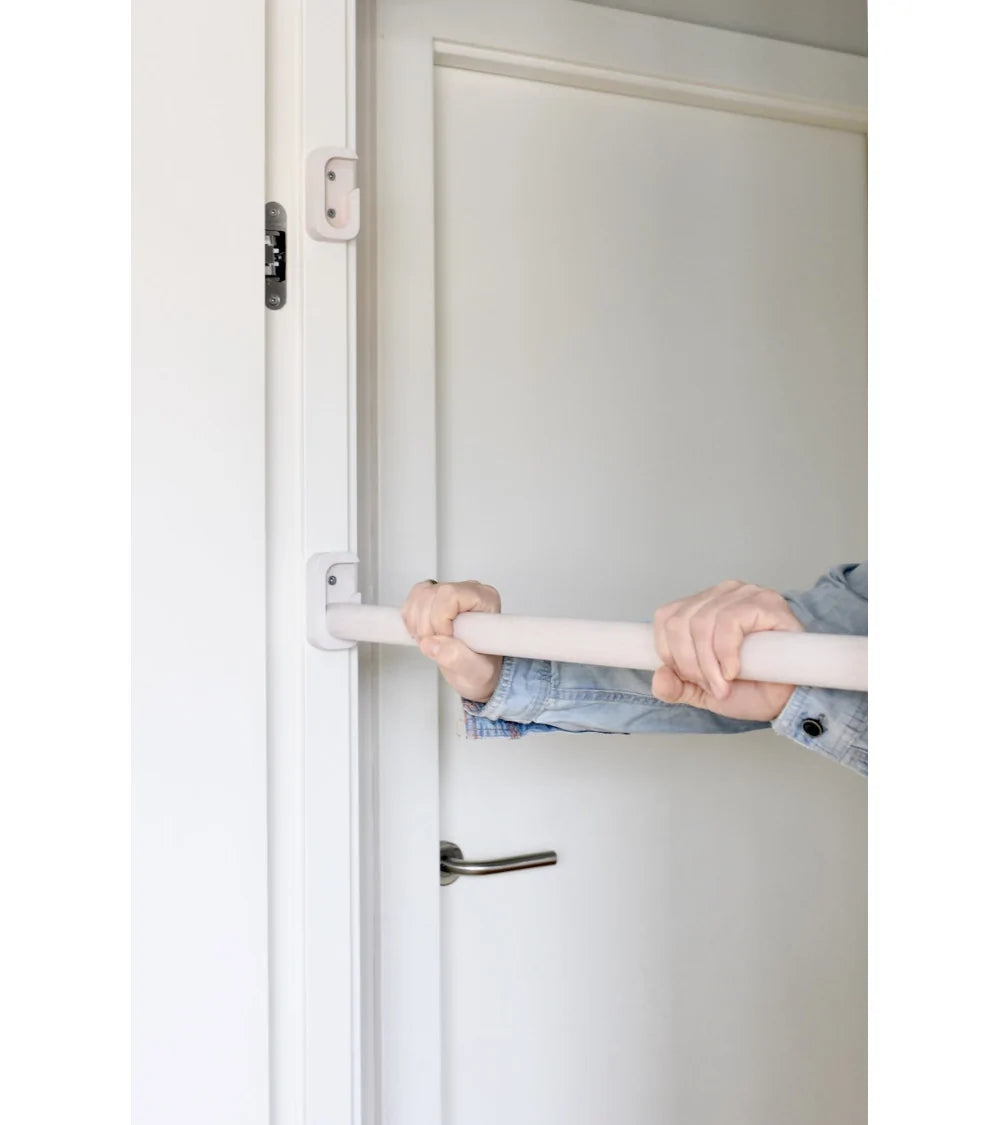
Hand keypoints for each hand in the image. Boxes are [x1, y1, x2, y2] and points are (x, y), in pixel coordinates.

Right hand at [401, 580, 503, 701]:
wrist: (475, 672)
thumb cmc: (482, 668)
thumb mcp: (475, 671)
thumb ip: (456, 658)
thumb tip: (432, 644)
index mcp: (485, 601)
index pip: (451, 595)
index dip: (440, 620)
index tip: (446, 639)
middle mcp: (468, 592)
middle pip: (431, 593)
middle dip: (426, 625)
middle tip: (437, 644)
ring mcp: (451, 594)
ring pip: (419, 594)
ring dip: (417, 623)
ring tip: (432, 641)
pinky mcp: (436, 599)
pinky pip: (413, 599)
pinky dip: (411, 620)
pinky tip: (424, 634)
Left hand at [651, 580, 803, 721]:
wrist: (789, 700)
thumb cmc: (754, 688)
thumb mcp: (704, 692)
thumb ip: (677, 686)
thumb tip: (659, 678)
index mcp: (702, 607)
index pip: (666, 617)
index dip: (669, 652)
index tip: (688, 678)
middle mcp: (721, 594)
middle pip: (680, 622)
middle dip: (689, 663)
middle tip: (709, 686)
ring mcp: (743, 594)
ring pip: (701, 622)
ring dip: (708, 663)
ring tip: (722, 684)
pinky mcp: (765, 602)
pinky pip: (729, 622)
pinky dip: (725, 653)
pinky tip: (733, 670)